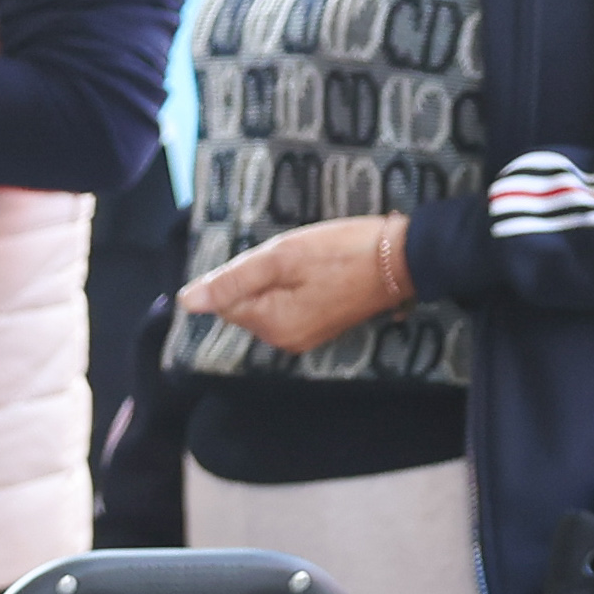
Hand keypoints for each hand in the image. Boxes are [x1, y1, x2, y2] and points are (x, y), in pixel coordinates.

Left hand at [182, 215, 409, 356]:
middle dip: (262, 276)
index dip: (245, 272)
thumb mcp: (282, 256)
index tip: (277, 257)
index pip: (226, 301)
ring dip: (281, 279)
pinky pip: (292, 305)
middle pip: (247, 303)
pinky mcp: (321, 327)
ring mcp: (304, 337)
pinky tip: (320, 272)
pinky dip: (297, 286)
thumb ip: (232, 280)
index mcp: (270, 326)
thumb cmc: (344, 251)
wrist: (406, 257)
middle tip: (299, 257)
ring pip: (269, 302)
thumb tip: (187, 302)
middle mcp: (283, 341)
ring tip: (313, 263)